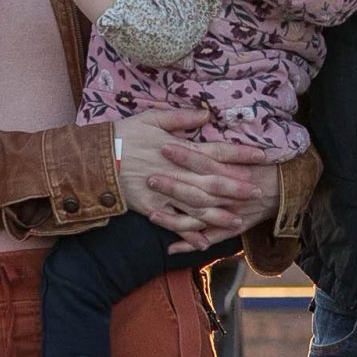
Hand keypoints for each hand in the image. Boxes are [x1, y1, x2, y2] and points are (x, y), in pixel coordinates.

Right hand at [115, 114, 279, 246]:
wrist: (95, 159)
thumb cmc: (124, 135)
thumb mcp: (151, 118)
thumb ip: (180, 117)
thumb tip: (205, 114)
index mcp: (178, 150)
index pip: (216, 152)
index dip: (239, 155)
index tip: (261, 156)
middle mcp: (175, 173)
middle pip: (212, 183)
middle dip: (236, 189)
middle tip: (257, 193)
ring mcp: (164, 193)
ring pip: (197, 206)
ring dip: (219, 214)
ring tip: (237, 220)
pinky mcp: (151, 207)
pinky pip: (174, 223)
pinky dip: (189, 234)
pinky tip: (204, 242)